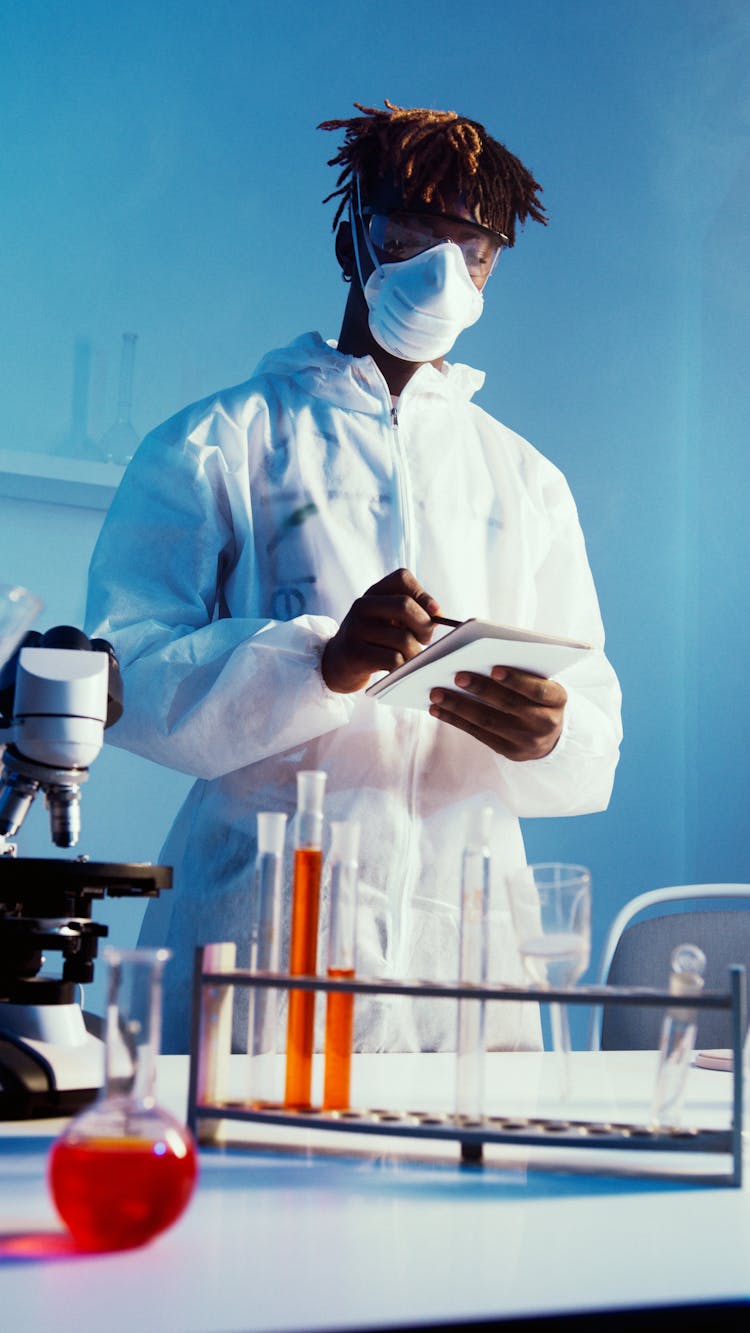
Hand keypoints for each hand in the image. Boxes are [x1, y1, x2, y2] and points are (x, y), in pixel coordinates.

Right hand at [323, 568, 439, 693]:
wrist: (337, 664)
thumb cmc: (373, 640)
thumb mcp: (388, 619)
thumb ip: (412, 613)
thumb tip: (439, 616)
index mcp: (373, 593)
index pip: (402, 578)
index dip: (424, 595)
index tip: (436, 614)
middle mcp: (362, 606)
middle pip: (404, 606)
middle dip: (424, 626)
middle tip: (425, 640)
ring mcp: (356, 629)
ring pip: (403, 639)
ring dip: (415, 653)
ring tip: (410, 658)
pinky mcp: (355, 654)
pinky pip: (393, 659)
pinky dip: (404, 667)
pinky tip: (398, 668)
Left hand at [428, 666, 566, 760]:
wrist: (550, 735)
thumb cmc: (538, 696)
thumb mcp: (541, 683)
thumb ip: (522, 671)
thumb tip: (480, 656)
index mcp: (557, 699)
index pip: (538, 690)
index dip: (517, 680)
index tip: (495, 669)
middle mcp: (546, 723)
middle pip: (510, 705)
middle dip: (482, 689)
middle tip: (457, 676)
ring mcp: (527, 741)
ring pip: (488, 722)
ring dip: (459, 706)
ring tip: (436, 693)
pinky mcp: (509, 752)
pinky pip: (478, 734)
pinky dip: (455, 720)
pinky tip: (438, 709)